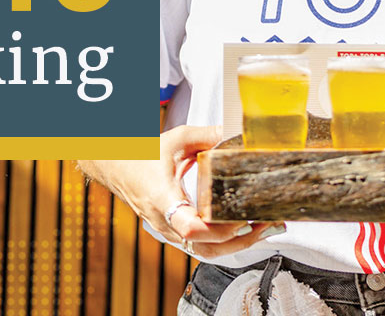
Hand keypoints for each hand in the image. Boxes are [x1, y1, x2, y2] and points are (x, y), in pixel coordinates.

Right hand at [77, 124, 285, 259]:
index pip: (188, 226)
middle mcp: (165, 220)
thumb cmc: (141, 155)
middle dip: (241, 240)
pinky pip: (203, 246)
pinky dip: (226, 243)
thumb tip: (237, 133)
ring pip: (206, 251)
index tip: (240, 217)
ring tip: (265, 229)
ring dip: (238, 244)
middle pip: (206, 247)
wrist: (116, 168)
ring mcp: (169, 230)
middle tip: (268, 224)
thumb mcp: (175, 139)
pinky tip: (245, 230)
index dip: (217, 228)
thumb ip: (208, 135)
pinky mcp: (175, 233)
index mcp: (163, 197)